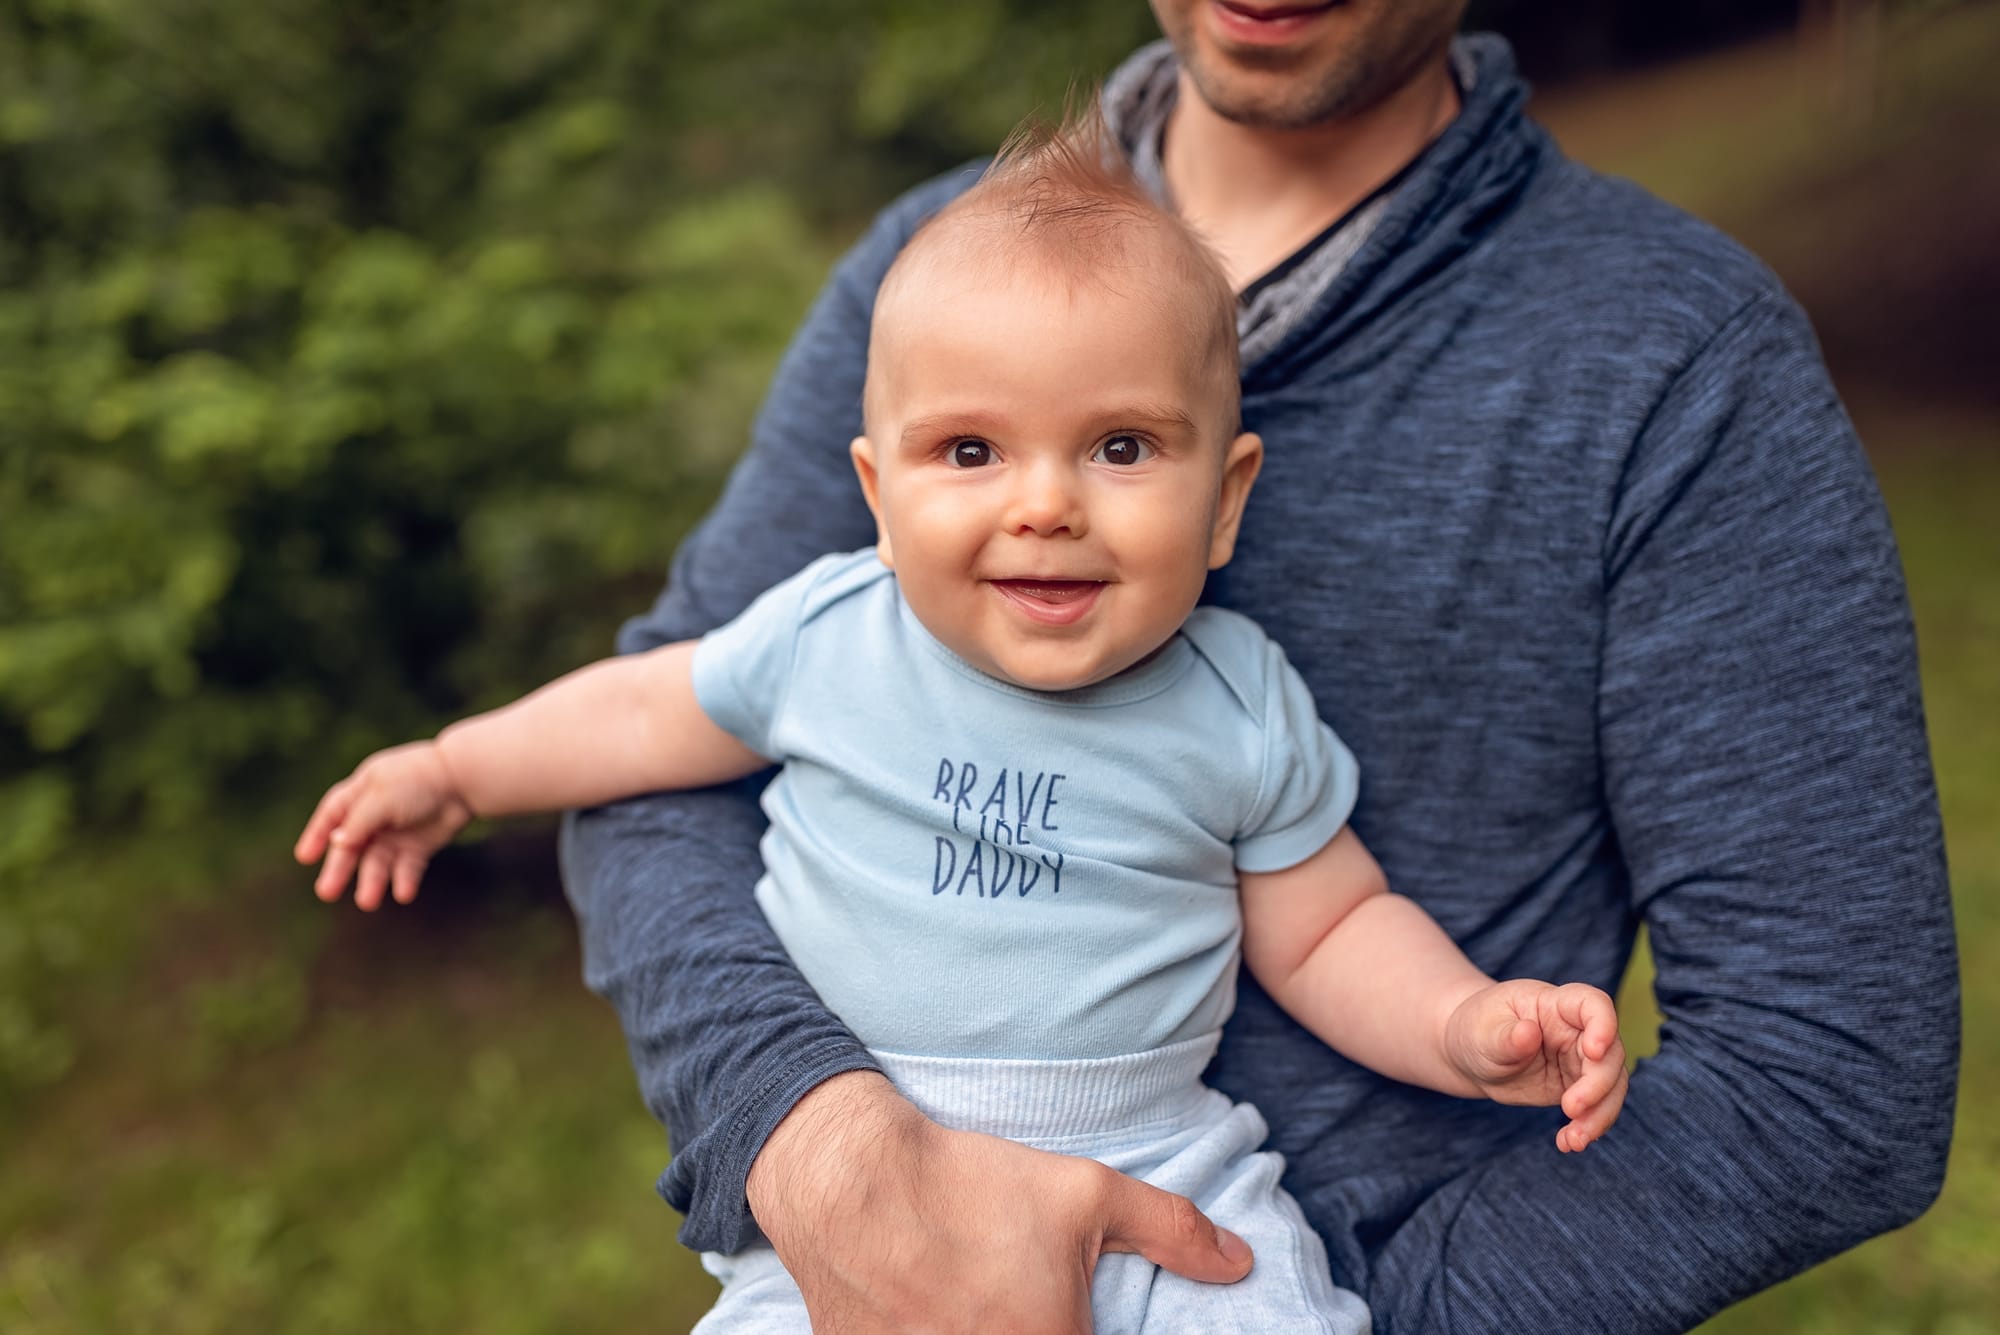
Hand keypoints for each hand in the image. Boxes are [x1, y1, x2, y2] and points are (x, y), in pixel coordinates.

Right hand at [293, 741, 472, 908]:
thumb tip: (337, 844)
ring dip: (372, 881)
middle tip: (325, 892)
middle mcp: (377, 814)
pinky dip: (404, 881)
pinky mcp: (420, 847)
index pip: (332, 814)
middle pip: (352, 846)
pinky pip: (407, 868)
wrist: (463, 780)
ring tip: (368, 901)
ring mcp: (398, 832)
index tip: (305, 857)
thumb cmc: (418, 780)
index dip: (317, 834)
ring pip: (378, 862)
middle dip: (339, 868)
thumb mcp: (381, 797)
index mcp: (363, 791)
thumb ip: (358, 822)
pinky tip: (404, 893)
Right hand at [745, 1071, 1253, 1332]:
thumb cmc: (969, 1187)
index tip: (1067, 1314)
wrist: (847, 1182)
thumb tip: (1239, 1262)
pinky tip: (935, 1313)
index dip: (1080, 1331)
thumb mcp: (1085, 1193)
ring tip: (974, 1301)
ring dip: (984, 1330)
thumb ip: (1171, 1230)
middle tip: (1016, 1298)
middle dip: (1035, 1327)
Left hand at [1443, 979, 1629, 1152]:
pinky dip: (1588, 1127)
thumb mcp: (1481, 1031)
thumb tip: (1528, 1034)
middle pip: (1610, 1053)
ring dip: (1600, 1115)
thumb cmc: (1477, 1030)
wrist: (1471, 1056)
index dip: (1604, 1024)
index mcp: (1555, 1004)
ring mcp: (1579, 1060)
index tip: (1594, 1051)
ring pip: (1611, 1085)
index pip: (1593, 1004)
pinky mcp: (1577, 1087)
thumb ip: (1506, 1036)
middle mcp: (1576, 1030)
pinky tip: (1567, 1143)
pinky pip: (1596, 1107)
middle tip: (1570, 1109)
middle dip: (1599, 1085)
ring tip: (1574, 1141)